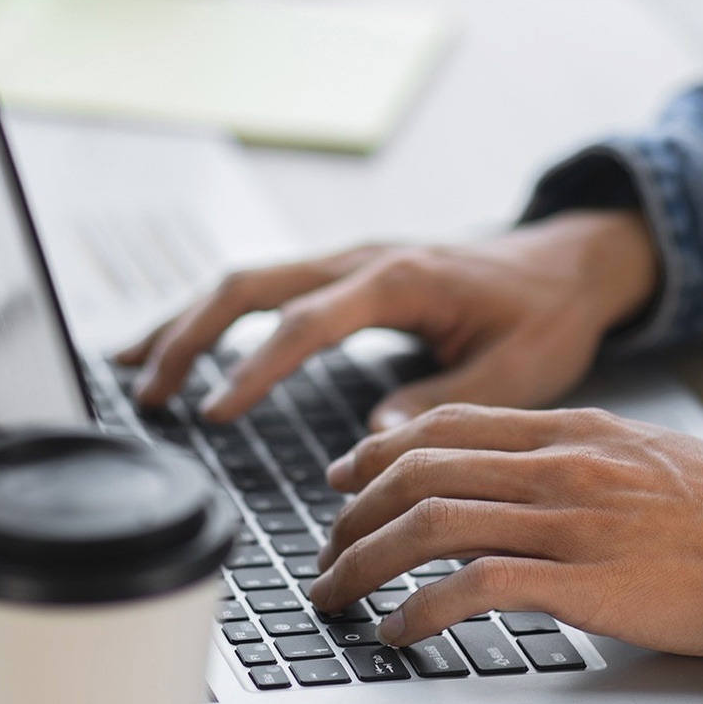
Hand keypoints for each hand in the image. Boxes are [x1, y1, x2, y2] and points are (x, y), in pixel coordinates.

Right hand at [115, 211, 656, 430]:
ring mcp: (349, 261)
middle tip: (148, 396)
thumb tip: (370, 443)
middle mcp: (363, 260)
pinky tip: (177, 346)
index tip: (213, 414)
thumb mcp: (515, 372)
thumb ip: (440, 404)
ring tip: (131, 369)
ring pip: (246, 282)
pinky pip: (264, 290)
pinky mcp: (345, 275)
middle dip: (189, 338)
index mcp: (400, 279)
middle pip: (250, 287)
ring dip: (185, 323)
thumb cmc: (548, 316)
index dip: (254, 370)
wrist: (571, 265)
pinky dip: (213, 318)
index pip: (305, 323)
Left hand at [305, 405, 702, 657]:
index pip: (447, 425)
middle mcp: (560, 465)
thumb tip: (521, 482)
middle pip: (418, 470)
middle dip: (351, 514)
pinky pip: (473, 587)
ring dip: (365, 563)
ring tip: (337, 596)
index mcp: (573, 431)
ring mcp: (569, 521)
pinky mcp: (585, 581)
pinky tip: (398, 631)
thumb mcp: (646, 460)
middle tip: (325, 552)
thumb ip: (577, 463)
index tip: (343, 478)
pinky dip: (419, 610)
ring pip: (429, 522)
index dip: (377, 451)